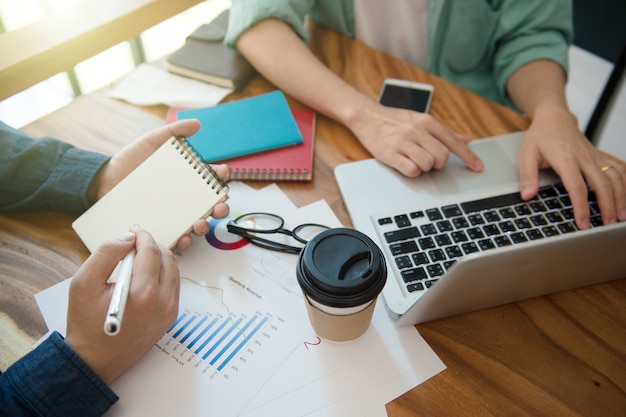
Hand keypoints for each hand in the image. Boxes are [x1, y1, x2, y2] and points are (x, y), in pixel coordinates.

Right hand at [65, 226, 178, 384]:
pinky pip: (172, 286)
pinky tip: (143, 275)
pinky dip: (161, 274)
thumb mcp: (83, 283)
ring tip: (136, 258)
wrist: (94, 361)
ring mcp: (169, 312)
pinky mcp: (170, 318)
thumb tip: (127, 238)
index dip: (142, 236)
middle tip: (133, 243)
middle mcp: (162, 302)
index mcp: (143, 294)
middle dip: (151, 245)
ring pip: (173, 271)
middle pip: (167, 258)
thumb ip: (105, 253)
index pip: (151, 251)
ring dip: (158, 259)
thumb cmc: (86, 324)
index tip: (132, 231)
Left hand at [94, 119, 229, 248]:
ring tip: (200, 224)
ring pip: (196, 224)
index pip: (210, 179)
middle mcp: (184, 199)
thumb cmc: (129, 162)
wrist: (102, 181)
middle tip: (219, 206)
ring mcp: (173, 215)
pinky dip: (183, 241)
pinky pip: (175, 238)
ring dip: (204, 226)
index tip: (223, 172)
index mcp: (186, 179)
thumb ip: (173, 132)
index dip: (220, 176)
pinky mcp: (160, 228)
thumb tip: (197, 124)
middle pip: (209, 205)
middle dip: (220, 207)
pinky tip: (183, 238)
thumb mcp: (151, 142)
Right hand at [348, 101, 483, 176]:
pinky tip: (407, 165)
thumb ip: (443, 131)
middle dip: (439, 163)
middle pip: (442, 156)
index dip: (468, 157)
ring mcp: (403, 143)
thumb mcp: (420, 120)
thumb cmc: (394, 120)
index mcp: (427, 122)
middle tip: (431, 161)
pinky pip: (411, 170)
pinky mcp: (390, 154)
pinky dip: (413, 172)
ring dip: (425, 168)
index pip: (453, 141)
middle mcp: (416, 131)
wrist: (367, 116)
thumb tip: (464, 139)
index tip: (478, 167)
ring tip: (416, 161)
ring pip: (428, 164)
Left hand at [517, 104, 625, 228]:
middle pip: (602, 185)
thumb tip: (527, 195)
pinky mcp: (599, 156)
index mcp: (566, 159)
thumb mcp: (526, 155)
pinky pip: (617, 169)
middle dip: (607, 207)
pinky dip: (625, 183)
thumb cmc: (540, 137)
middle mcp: (584, 158)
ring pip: (615, 177)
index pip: (577, 188)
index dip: (581, 207)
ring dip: (621, 197)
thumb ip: (527, 176)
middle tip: (607, 225)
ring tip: (621, 217)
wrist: (554, 117)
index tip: (583, 223)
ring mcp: (594, 157)